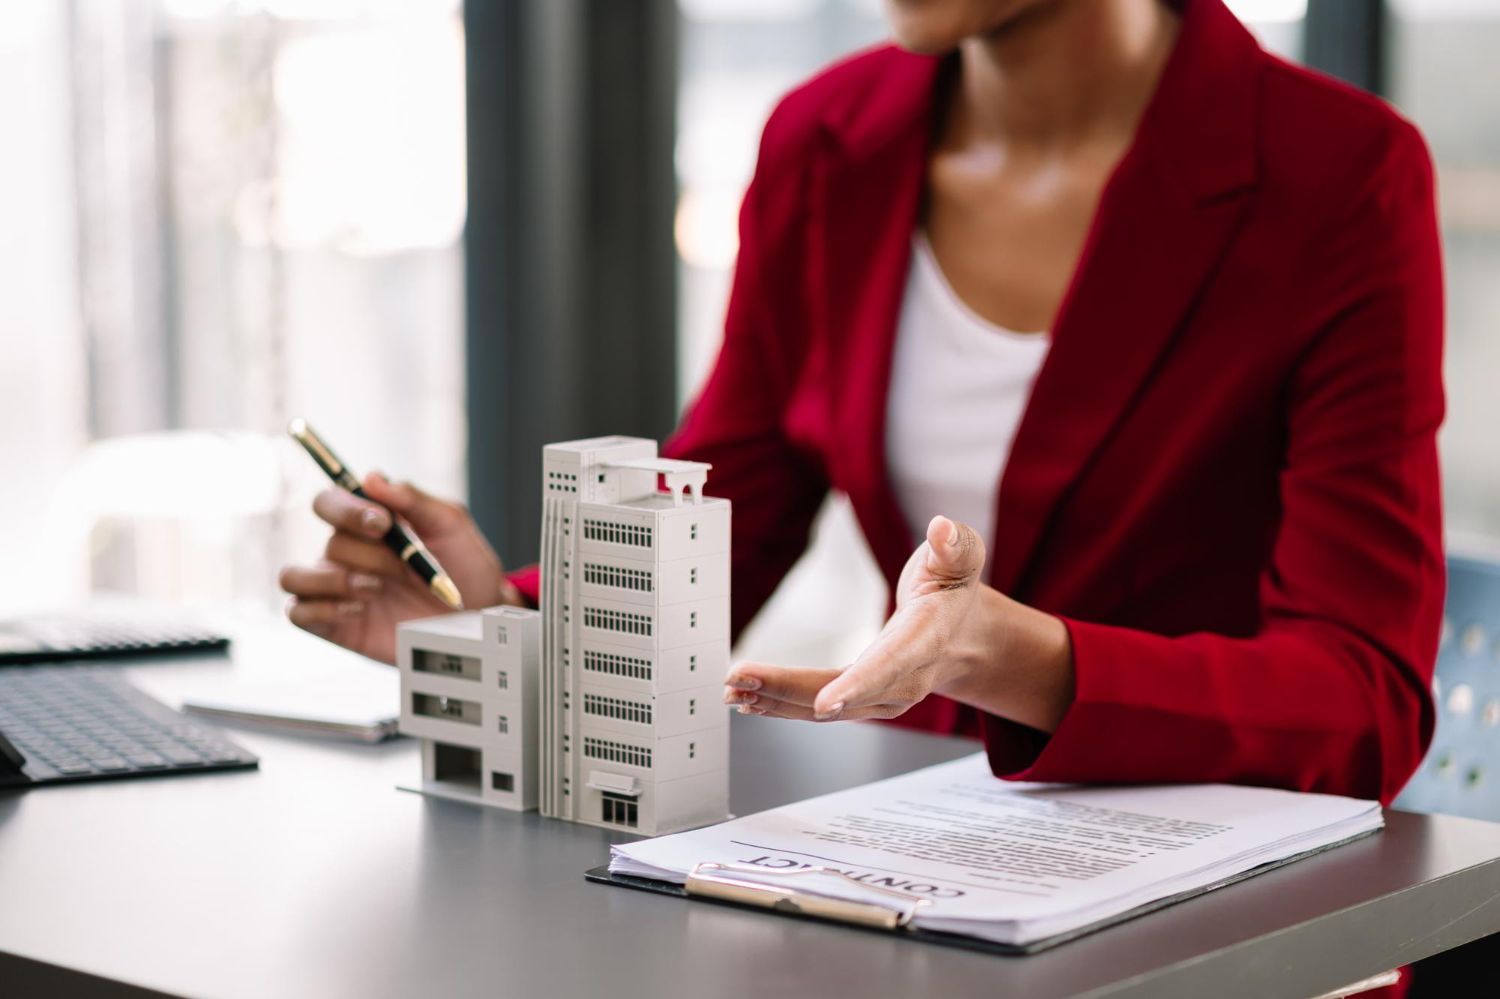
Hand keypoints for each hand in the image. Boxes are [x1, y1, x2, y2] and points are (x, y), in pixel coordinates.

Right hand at [278, 472, 521, 663]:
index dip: (348, 509)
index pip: (331, 501)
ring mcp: (337, 590)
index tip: (384, 523)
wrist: (477, 619)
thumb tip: (372, 477)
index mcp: (369, 523)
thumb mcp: (449, 524)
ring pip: (295, 575)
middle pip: (329, 540)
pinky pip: (297, 612)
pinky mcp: (334, 625)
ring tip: (377, 589)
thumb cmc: (465, 567)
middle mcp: (348, 553)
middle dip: (364, 551)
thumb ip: (412, 498)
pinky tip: (360, 610)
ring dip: (336, 579)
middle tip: (396, 565)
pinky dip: (324, 609)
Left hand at [724, 515, 986, 721]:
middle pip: (845, 693)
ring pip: (826, 707)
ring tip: (732, 692)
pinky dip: (783, 704)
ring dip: (776, 701)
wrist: (963, 637)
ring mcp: (884, 697)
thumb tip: (940, 529)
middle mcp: (906, 679)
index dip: (859, 683)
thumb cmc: (953, 590)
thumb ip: (953, 545)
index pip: (893, 664)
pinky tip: (750, 700)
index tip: (825, 703)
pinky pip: (820, 707)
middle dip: (790, 690)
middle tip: (739, 681)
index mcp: (927, 639)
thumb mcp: (961, 557)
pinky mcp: (862, 701)